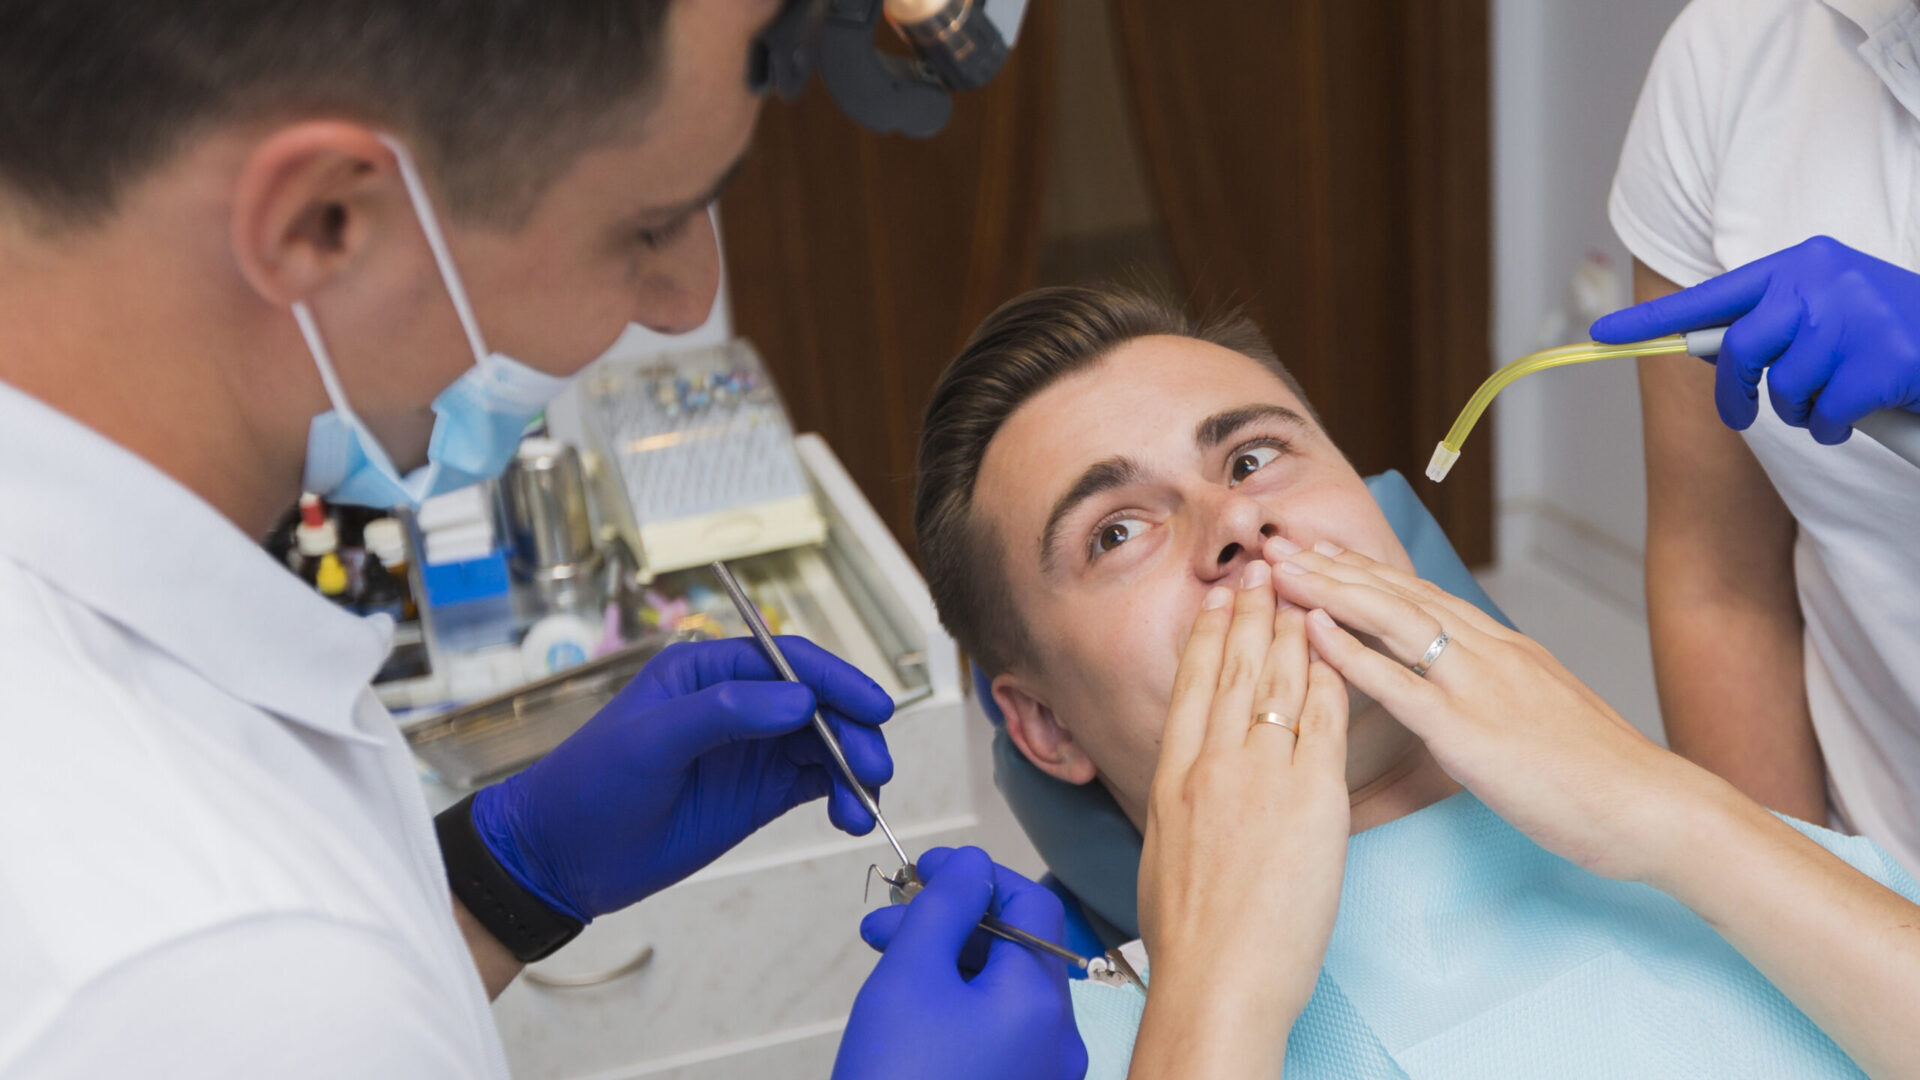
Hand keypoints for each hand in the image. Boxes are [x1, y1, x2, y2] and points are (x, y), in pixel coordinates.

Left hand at [468, 637, 894, 921]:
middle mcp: (740, 702)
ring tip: (859, 808)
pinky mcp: (760, 792)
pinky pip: (818, 783)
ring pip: (827, 744)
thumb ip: (725, 713)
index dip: (838, 681)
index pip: (790, 662)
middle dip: (854, 732)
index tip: (874, 710)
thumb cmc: (591, 784)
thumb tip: (801, 700)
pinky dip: (842, 796)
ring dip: (854, 770)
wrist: (562, 856)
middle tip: (874, 771)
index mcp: (709, 670)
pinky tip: (848, 818)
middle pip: (821, 703)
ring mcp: (753, 748)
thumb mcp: (651, 740)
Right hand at [836, 846, 1086, 1079]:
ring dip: (946, 962)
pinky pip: (996, 1035)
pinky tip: (908, 1011)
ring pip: (1000, 992)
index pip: (1031, 903)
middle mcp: (1057, 1041)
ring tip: (885, 963)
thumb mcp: (910, 975)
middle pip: (1014, 948)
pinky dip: (956, 1007)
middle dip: (949, 923)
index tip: (923, 870)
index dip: (975, 876)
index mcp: (1040, 1002)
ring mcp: (1041, 1078)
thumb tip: (972, 863)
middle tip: (887, 921)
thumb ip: (945, 906)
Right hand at [1132, 562, 1350, 1076]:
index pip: (1193, 686)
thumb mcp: (1165, 851)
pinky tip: (1339, 650)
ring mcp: (1261, 777)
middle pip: (1234, 669)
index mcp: (1173, 778)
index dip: (1209, 635)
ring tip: (1304, 590)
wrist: (1218, 977)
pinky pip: (1323, 721)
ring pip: (1278, 683)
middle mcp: (1213, 765)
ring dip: (1293, 628)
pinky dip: (1330, 678)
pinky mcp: (1310, 798)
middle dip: (1251, 612)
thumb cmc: (1191, 935)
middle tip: (1263, 569)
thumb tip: (1191, 784)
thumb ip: (1183, 805)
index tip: (1219, 599)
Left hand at [1267, 539, 1714, 884]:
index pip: (1418, 595)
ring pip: (1393, 622)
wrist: (1653, 806)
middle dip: (1330, 567)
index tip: (1317, 550)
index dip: (1363, 571)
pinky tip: (1313, 631)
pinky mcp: (1471, 732)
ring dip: (1330, 591)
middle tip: (1273, 543)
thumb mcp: (1542, 714)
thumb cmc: (1600, 776)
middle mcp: (1488, 652)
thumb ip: (1498, 693)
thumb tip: (1463, 691)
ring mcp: (1480, 687)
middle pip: (1396, 594)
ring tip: (1280, 571)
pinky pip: (1401, 685)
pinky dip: (1352, 655)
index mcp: (1502, 648)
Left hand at [1591, 235, 1919, 443]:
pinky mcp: (1886, 359)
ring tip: (1836, 398)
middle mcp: (1826, 280)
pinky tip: (1861, 413)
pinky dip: (1835, 428)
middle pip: (1741, 350)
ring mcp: (1858, 316)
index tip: (1603, 334)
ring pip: (1786, 389)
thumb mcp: (1827, 313)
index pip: (1714, 295)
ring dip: (1803, 410)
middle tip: (1743, 414)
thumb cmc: (1890, 334)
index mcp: (1804, 264)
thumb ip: (1769, 322)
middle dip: (1737, 393)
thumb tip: (1700, 345)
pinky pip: (1826, 415)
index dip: (1656, 320)